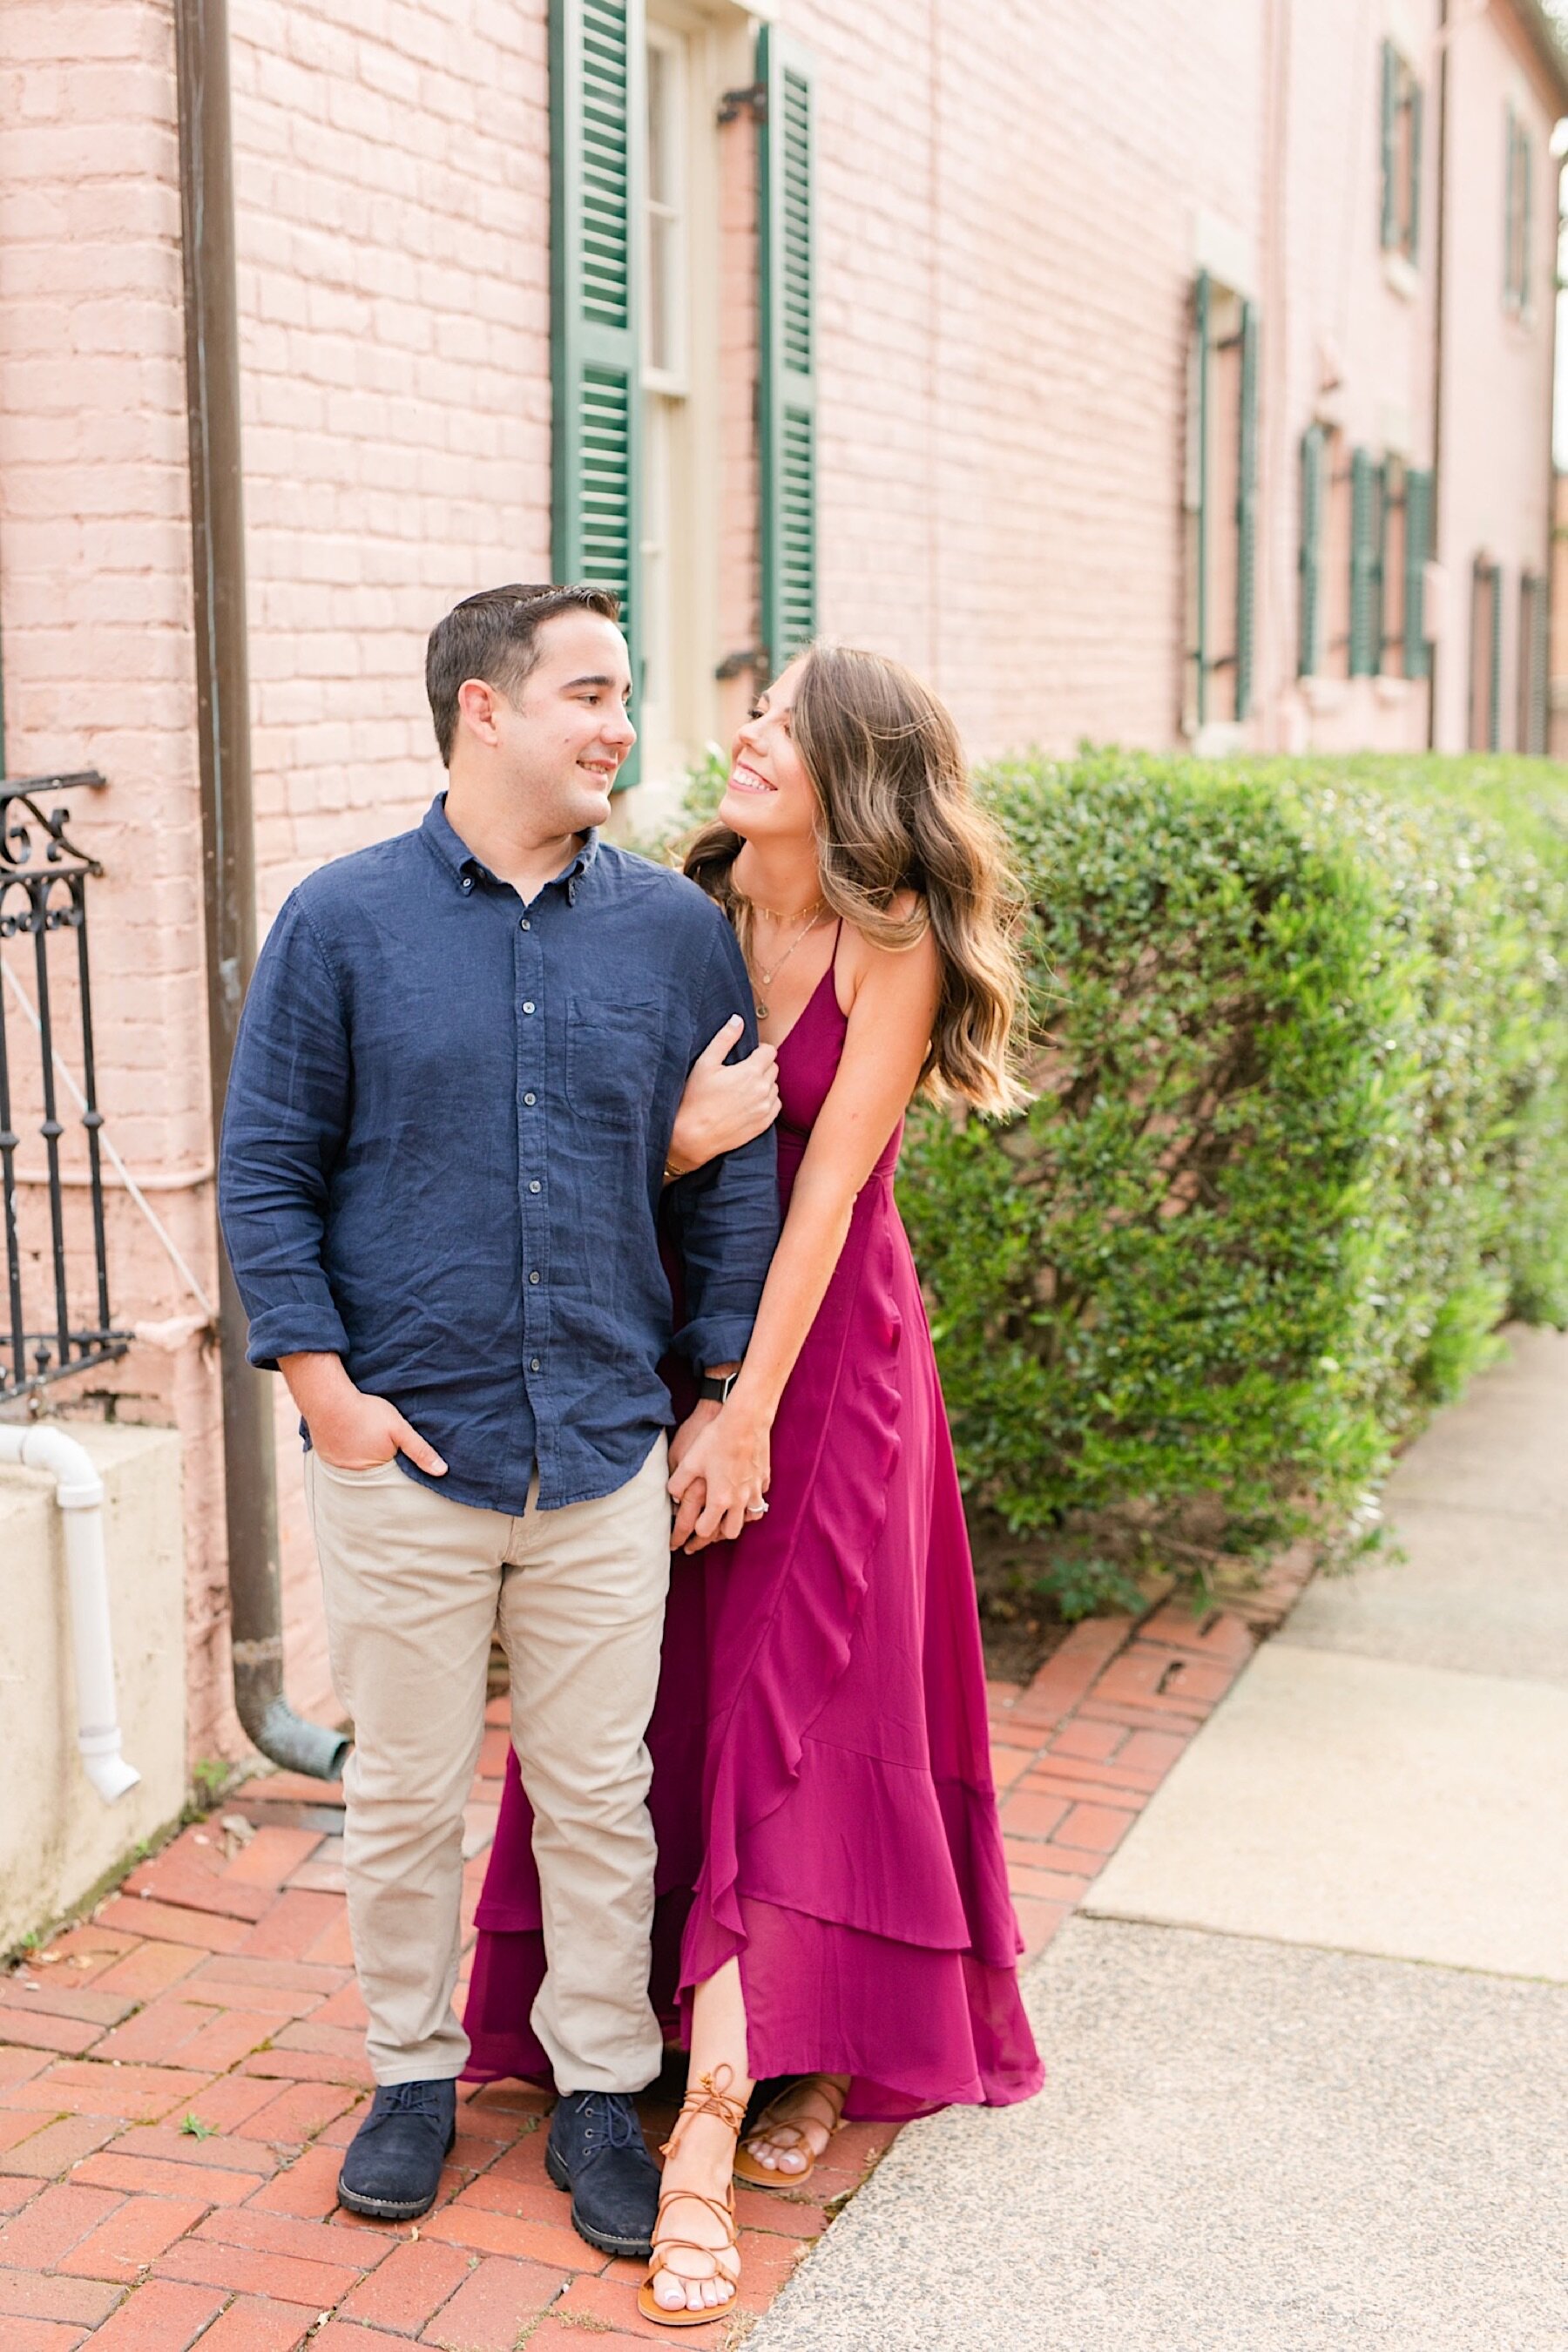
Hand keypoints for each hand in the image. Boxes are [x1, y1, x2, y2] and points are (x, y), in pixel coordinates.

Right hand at [280, 1352, 446, 1475]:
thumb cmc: (366, 1413)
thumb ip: (420, 1450)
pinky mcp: (326, 1458)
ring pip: (357, 1467)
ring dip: (361, 1458)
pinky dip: (345, 1452)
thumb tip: (442, 1471)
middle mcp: (357, 1476)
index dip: (397, 1465)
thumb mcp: (399, 1428)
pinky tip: (348, 1438)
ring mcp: (339, 1469)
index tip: (398, 1455)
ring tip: (363, 1439)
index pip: (393, 1477)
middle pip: (374, 1473)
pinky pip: (340, 1460)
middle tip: (377, 1442)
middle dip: (379, 1463)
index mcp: (378, 1472)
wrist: (328, 1400)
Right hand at [667, 1017, 778, 1178]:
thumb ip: (725, 1039)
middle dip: (760, 1066)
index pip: (770, 1051)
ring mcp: (765, 1108)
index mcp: (751, 1071)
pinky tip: (748, 1103)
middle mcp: (763, 1089)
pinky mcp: (764, 1123)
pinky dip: (766, 1101)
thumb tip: (738, 1020)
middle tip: (740, 1073)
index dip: (758, 1050)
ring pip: (774, 1086)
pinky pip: (775, 1105)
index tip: (746, 1056)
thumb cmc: (696, 1099)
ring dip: (763, 1084)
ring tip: (742, 1089)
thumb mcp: (705, 1063)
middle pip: (773, 1067)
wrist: (694, 1136)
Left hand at [667, 1400, 769, 1551]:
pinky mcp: (764, 1478)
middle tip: (704, 1533)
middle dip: (716, 1535)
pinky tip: (744, 1496)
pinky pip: (760, 1499)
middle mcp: (739, 1499)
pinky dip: (751, 1502)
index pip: (705, 1530)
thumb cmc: (715, 1438)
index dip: (690, 1536)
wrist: (745, 1419)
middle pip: (730, 1532)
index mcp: (719, 1498)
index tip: (681, 1542)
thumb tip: (672, 1496)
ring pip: (749, 1518)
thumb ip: (677, 1483)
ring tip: (726, 1517)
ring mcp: (754, 1490)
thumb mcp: (688, 1461)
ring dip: (737, 1520)